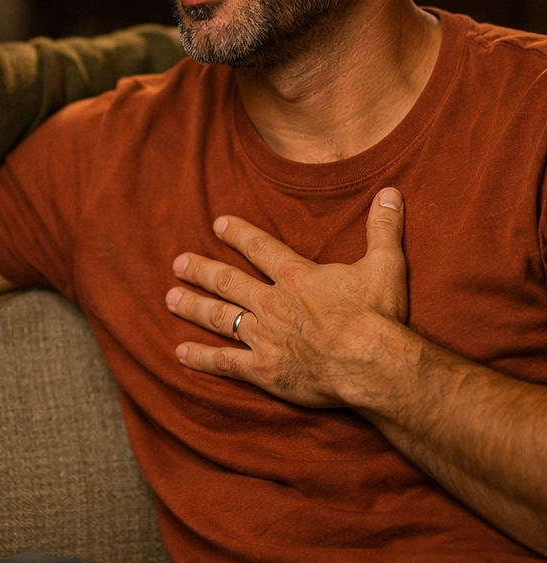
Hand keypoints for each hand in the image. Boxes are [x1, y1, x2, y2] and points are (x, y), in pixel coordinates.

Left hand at [165, 188, 407, 407]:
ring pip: (219, 317)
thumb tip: (391, 192)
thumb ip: (383, 228)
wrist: (372, 364)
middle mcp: (272, 303)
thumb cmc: (379, 317)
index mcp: (296, 277)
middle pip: (228, 282)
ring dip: (193, 307)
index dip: (238, 234)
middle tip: (178, 264)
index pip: (259, 248)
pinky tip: (180, 353)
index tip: (218, 224)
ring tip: (170, 299)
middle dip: (201, 271)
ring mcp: (264, 336)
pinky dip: (202, 358)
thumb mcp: (385, 265)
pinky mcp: (264, 369)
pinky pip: (225, 362)